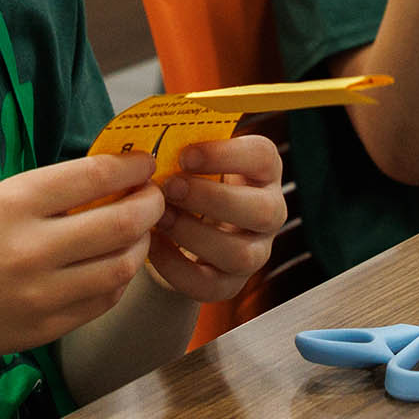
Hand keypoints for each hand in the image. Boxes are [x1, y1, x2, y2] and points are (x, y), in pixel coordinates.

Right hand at [0, 151, 161, 364]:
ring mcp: (40, 295)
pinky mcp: (46, 328)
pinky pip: (103, 300)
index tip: (144, 162)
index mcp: (12, 205)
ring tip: (139, 231)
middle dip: (149, 204)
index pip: (93, 177)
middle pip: (120, 223)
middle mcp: (30, 250)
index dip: (130, 166)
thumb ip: (47, 191)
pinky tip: (115, 263)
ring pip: (121, 266)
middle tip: (154, 196)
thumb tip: (109, 177)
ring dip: (141, 244)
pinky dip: (119, 278)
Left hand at [146, 135, 283, 301]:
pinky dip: (177, 268)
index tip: (184, 154)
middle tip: (170, 187)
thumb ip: (181, 144)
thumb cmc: (187, 181)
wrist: (181, 229)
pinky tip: (154, 247)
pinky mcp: (231, 284)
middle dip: (212, 198)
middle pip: (262, 210)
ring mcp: (256, 252)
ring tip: (161, 218)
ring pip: (241, 254)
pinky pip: (211, 286)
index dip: (225, 155)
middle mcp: (269, 212)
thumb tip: (149, 132)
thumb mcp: (191, 158)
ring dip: (194, 234)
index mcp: (263, 171)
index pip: (263, 157)